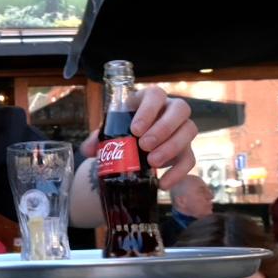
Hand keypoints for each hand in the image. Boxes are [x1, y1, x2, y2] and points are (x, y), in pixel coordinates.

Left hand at [80, 85, 196, 189]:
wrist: (133, 149)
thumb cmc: (123, 133)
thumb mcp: (110, 132)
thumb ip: (98, 138)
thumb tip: (88, 149)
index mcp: (150, 99)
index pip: (155, 95)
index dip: (148, 110)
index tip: (135, 129)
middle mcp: (170, 110)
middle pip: (180, 109)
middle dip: (163, 128)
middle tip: (144, 146)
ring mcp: (182, 128)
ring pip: (189, 130)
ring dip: (172, 147)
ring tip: (152, 163)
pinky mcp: (186, 150)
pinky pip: (190, 158)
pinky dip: (178, 172)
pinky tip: (162, 183)